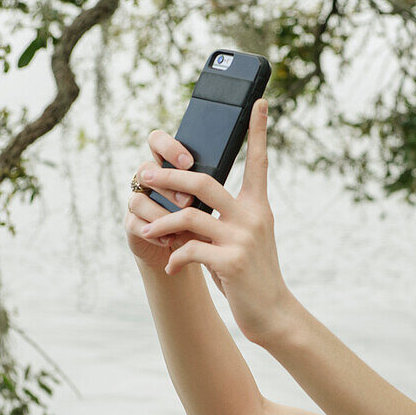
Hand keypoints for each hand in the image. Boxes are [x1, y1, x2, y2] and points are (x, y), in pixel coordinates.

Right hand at [124, 136, 200, 274]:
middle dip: (168, 185)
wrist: (186, 254)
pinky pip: (135, 223)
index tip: (188, 163)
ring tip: (181, 227)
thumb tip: (222, 174)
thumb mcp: (208, 202)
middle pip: (145, 169)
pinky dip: (154, 232)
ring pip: (138, 199)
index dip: (169, 147)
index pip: (157, 142)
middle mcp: (148, 181)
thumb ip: (208, 187)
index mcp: (166, 168)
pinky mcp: (132, 225)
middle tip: (188, 201)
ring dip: (160, 212)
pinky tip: (169, 239)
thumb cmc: (199, 222)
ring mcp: (138, 202)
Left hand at [135, 99, 296, 344]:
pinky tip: (172, 267)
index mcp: (258, 207)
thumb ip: (223, 220)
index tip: (258, 101)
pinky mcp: (232, 262)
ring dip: (161, 222)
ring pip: (189, 214)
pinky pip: (190, 249)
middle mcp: (253, 217)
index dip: (258, 131)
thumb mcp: (242, 241)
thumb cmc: (251, 276)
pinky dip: (175, 258)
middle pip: (204, 180)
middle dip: (168, 176)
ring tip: (147, 231)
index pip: (259, 162)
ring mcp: (243, 239)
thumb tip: (188, 205)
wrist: (272, 313)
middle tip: (143, 175)